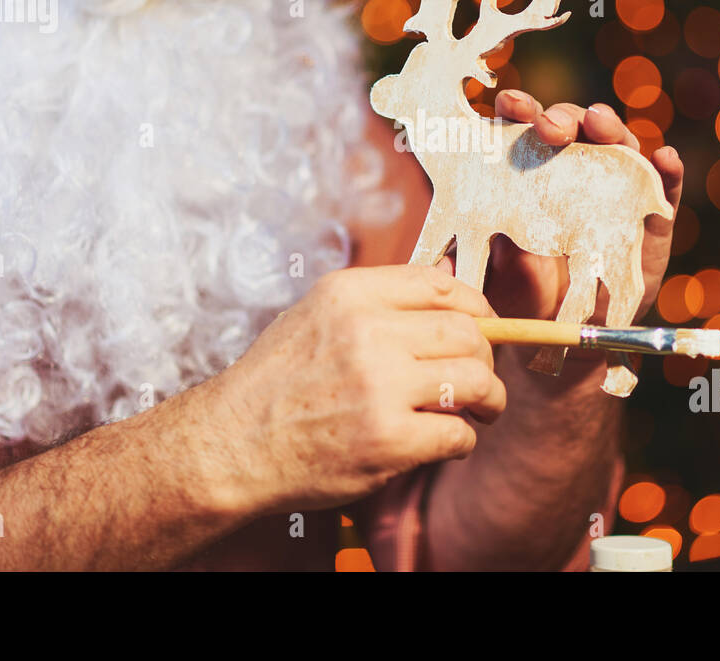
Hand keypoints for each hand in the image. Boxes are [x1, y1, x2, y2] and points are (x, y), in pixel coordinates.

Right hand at [202, 265, 504, 514]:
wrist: (231, 446)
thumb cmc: (277, 382)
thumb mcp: (317, 314)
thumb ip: (380, 299)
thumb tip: (448, 274)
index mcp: (350, 294)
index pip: (442, 285)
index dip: (477, 308)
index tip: (485, 327)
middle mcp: (367, 332)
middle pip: (468, 333)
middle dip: (487, 357)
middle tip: (481, 378)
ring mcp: (379, 387)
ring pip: (475, 380)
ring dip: (488, 399)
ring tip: (480, 410)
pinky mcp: (388, 440)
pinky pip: (457, 433)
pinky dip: (462, 440)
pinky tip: (444, 442)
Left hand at [479, 90, 684, 327]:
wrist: (566, 337)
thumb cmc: (523, 293)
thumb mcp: (491, 273)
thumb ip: (469, 262)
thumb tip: (438, 262)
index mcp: (531, 173)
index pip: (525, 129)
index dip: (519, 111)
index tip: (509, 105)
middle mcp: (576, 173)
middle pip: (575, 129)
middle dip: (563, 118)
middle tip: (551, 127)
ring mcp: (617, 193)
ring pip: (619, 149)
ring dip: (612, 130)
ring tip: (601, 123)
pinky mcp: (651, 222)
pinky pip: (664, 192)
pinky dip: (668, 173)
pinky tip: (665, 158)